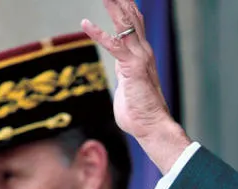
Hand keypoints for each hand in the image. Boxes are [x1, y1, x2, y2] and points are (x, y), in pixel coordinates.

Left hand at [81, 0, 190, 171]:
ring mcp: (139, 58)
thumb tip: (121, 81)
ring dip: (112, 6)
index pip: (134, 23)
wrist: (152, 127)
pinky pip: (114, 45)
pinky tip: (85, 24)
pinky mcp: (132, 68)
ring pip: (124, 24)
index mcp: (141, 55)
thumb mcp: (129, 88)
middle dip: (119, 0)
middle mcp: (143, 52)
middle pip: (131, 16)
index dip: (124, 6)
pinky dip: (98, 34)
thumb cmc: (139, 113)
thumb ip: (124, 78)